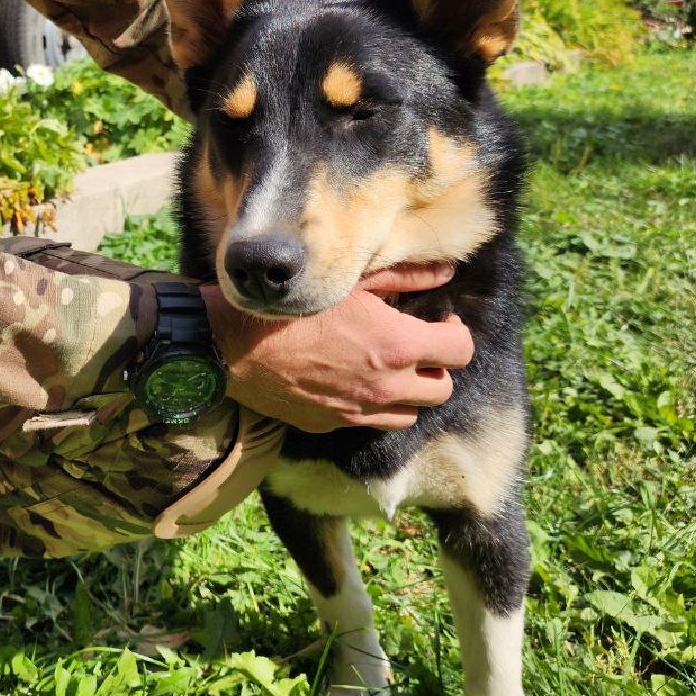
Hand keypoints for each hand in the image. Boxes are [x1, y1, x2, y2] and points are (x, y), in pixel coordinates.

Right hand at [200, 263, 473, 432]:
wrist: (234, 346)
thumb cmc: (292, 308)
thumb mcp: (351, 283)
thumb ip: (405, 278)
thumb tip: (445, 271)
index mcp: (397, 346)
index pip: (460, 351)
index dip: (455, 334)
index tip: (437, 322)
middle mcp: (385, 386)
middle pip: (442, 389)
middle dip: (436, 367)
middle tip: (414, 346)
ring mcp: (359, 411)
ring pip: (410, 414)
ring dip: (408, 392)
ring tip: (387, 368)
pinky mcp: (332, 424)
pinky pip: (371, 423)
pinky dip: (374, 406)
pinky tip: (353, 381)